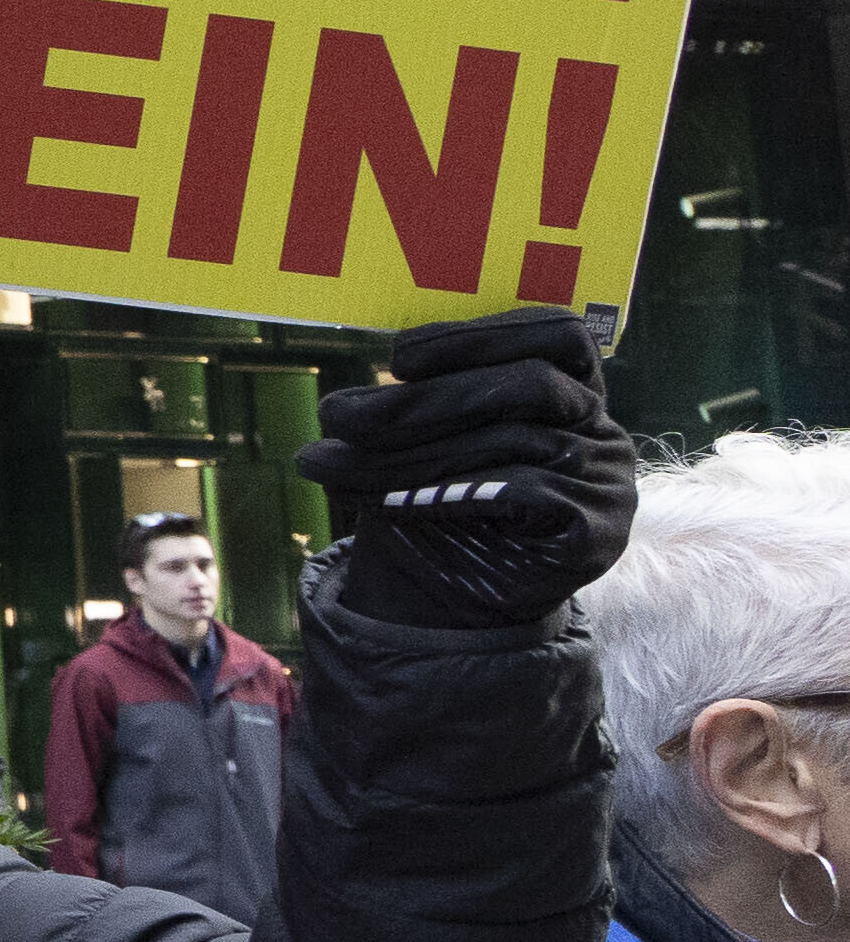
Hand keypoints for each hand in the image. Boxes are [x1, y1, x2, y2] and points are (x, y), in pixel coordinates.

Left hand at [297, 307, 637, 632]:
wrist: (457, 606)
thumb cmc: (438, 509)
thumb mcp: (424, 445)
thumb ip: (416, 406)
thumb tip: (348, 404)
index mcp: (575, 393)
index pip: (560, 336)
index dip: (482, 335)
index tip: (398, 356)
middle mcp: (603, 432)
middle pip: (531, 384)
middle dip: (423, 398)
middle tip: (335, 415)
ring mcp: (609, 483)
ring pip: (516, 438)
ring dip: (412, 450)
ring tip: (333, 463)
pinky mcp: (599, 533)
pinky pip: (525, 491)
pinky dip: (447, 490)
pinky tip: (391, 502)